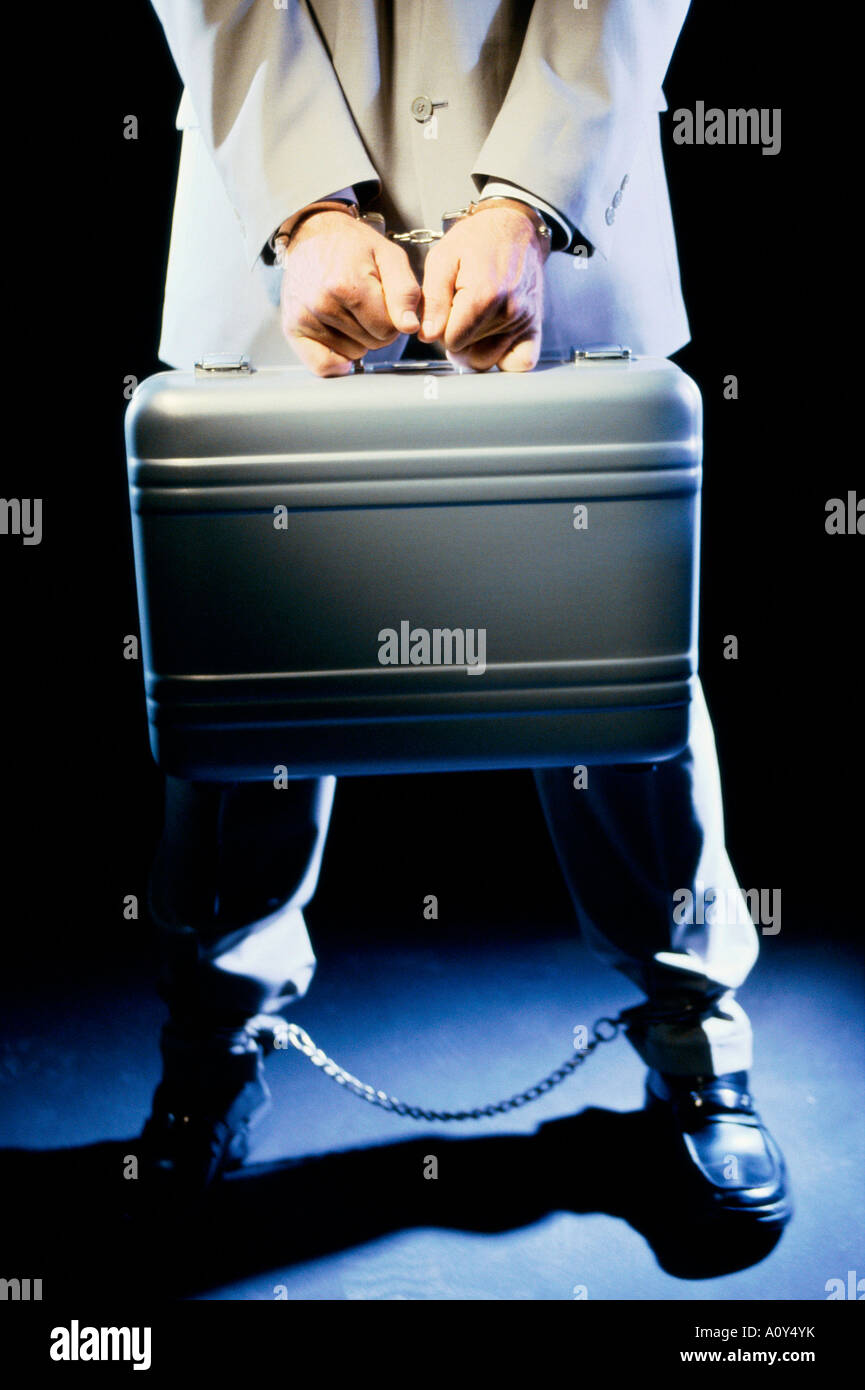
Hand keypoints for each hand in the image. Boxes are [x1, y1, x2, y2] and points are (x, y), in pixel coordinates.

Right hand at [280, 211, 420, 376]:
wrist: (313, 234)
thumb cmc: (354, 246)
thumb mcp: (389, 256)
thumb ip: (405, 291)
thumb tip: (409, 326)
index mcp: (346, 284)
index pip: (388, 329)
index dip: (394, 318)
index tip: (385, 300)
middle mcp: (321, 304)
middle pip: (372, 343)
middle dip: (377, 327)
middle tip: (366, 302)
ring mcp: (304, 318)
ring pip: (353, 354)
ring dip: (358, 338)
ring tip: (349, 309)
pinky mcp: (292, 329)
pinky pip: (322, 366)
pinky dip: (337, 359)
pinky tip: (340, 340)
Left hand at [417, 203, 548, 370]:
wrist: (513, 227)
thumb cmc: (476, 240)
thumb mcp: (443, 259)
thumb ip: (433, 299)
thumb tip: (428, 335)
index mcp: (484, 294)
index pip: (452, 341)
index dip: (441, 330)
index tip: (444, 311)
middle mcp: (509, 311)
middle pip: (468, 352)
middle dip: (457, 337)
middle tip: (459, 311)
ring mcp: (524, 320)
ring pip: (488, 360)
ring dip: (476, 348)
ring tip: (475, 320)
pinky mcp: (535, 326)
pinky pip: (521, 363)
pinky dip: (505, 359)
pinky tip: (493, 341)